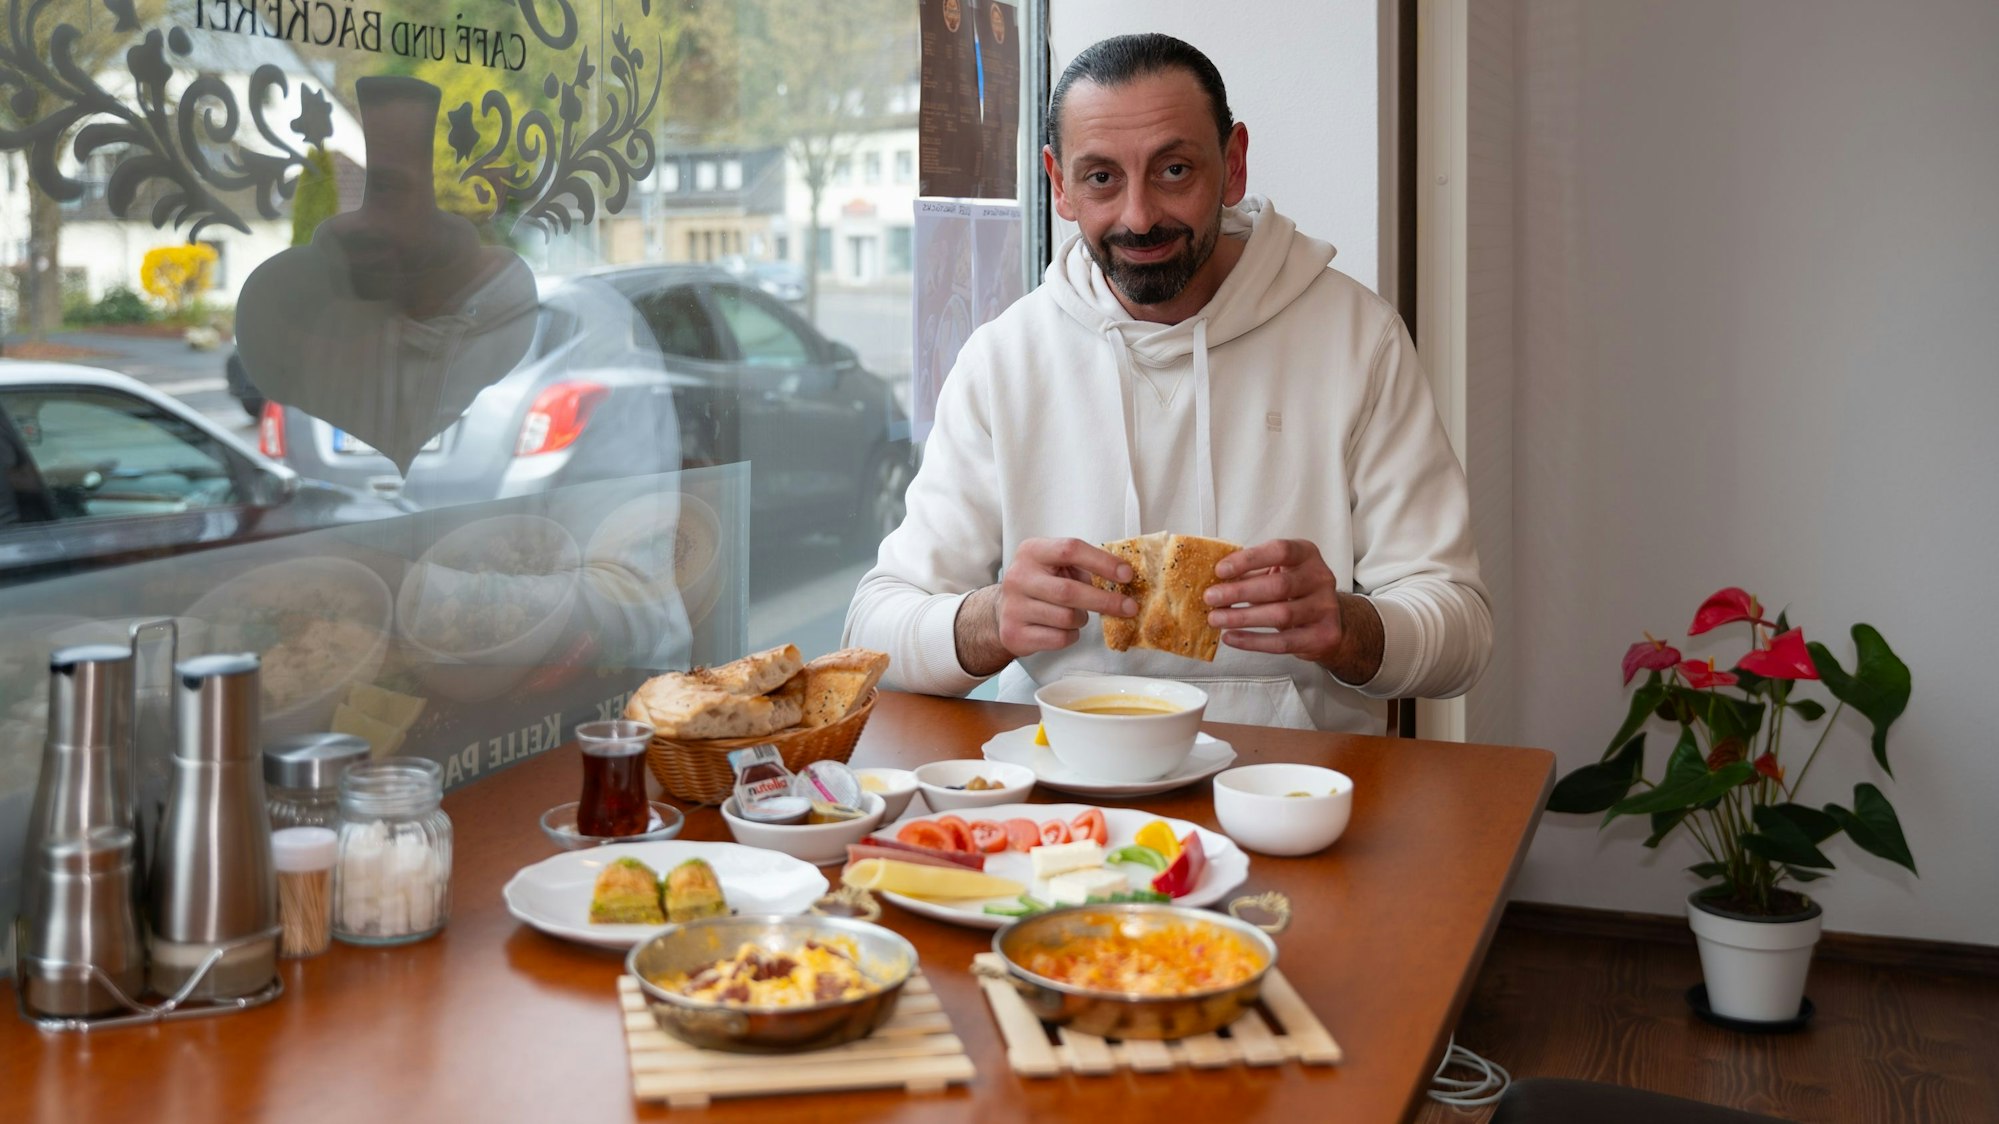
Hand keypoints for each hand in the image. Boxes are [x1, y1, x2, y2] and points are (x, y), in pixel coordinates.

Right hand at [995, 537, 1136, 655]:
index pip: (1070, 550)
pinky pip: (1059, 638)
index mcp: (1031, 551)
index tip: (1127, 575)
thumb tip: (1125, 577)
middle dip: (1105, 601)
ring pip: (1066, 618)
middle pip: (1069, 590)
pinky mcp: (1014, 634)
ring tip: (1078, 615)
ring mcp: (1014, 606)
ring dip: (1082, 619)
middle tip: (1129, 607)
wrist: (1001, 611)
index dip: (1102, 562)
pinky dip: (1071, 635)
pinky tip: (1064, 628)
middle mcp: (1019, 576)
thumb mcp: (1055, 565)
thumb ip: (1084, 566)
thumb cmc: (1040, 584)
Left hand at [1204, 539, 1351, 663]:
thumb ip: (1250, 572)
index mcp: (1307, 554)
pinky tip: (1231, 637)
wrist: (1329, 621)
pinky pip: (1283, 642)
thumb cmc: (1293, 592)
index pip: (1280, 551)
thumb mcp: (1276, 573)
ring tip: (1216, 619)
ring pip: (1281, 615)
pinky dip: (1252, 641)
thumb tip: (1214, 580)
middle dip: (1240, 592)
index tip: (1220, 570)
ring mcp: (1326, 608)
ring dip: (1242, 618)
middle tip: (1211, 598)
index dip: (1249, 560)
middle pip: (1279, 585)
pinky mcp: (1324, 636)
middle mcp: (1321, 578)